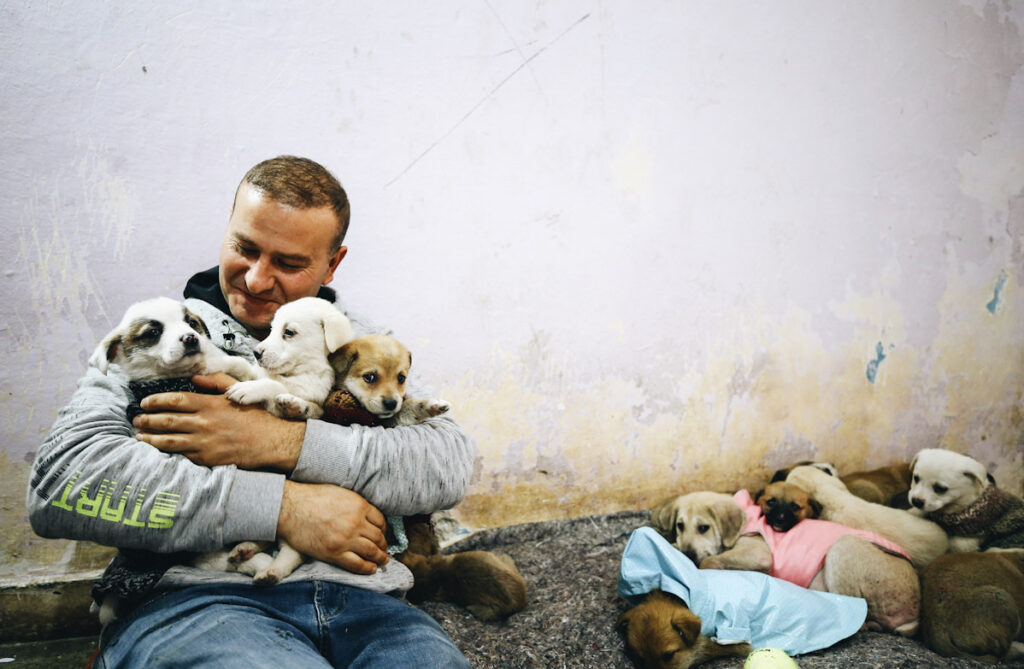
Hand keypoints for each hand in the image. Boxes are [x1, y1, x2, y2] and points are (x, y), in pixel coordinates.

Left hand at [133, 373, 303, 470]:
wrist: (272, 443)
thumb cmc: (256, 417)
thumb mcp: (239, 392)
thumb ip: (216, 382)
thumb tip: (195, 378)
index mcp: (211, 404)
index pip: (176, 400)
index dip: (156, 401)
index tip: (145, 403)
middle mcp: (205, 423)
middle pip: (167, 420)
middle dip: (147, 420)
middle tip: (136, 420)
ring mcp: (204, 443)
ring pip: (169, 441)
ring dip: (150, 438)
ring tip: (139, 436)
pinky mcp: (207, 459)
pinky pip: (181, 455)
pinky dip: (166, 452)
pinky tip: (157, 450)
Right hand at [277, 481, 388, 573]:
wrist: (290, 508)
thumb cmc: (312, 497)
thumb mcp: (340, 493)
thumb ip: (355, 504)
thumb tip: (365, 514)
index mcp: (359, 506)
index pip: (381, 521)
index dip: (384, 530)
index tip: (382, 534)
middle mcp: (356, 523)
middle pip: (378, 537)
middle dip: (383, 545)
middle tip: (385, 550)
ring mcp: (345, 539)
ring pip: (371, 552)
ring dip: (380, 558)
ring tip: (382, 561)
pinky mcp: (334, 553)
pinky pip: (356, 564)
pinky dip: (367, 568)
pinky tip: (372, 569)